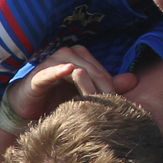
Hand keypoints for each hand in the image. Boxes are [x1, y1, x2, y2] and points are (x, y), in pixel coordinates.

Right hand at [4, 46, 137, 120]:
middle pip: (92, 70)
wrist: (29, 107)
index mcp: (80, 56)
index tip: (116, 105)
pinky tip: (69, 70)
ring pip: (77, 70)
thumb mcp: (86, 92)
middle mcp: (67, 55)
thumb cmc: (57, 98)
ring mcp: (52, 62)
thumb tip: (134, 80)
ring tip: (94, 101)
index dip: (111, 87)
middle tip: (108, 106)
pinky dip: (59, 70)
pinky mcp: (38, 74)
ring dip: (87, 86)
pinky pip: (51, 71)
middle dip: (102, 89)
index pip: (102, 71)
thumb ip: (108, 85)